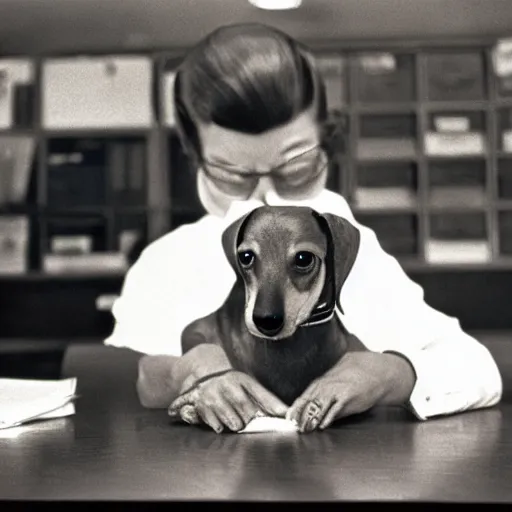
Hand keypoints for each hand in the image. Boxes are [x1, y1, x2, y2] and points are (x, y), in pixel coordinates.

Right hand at [168, 370, 288, 432]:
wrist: (203, 379)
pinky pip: (219, 427)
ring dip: (235, 425)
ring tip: (232, 416)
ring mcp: (214, 395)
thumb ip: (269, 401)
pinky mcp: (202, 408)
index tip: (287, 419)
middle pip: (249, 415)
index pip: (264, 397)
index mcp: (243, 379)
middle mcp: (228, 385)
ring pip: (234, 424)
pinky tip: (219, 417)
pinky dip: (221, 427)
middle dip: (250, 421)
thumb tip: (288, 414)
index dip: (276, 409)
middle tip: (246, 418)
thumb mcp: (249, 387)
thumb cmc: (232, 387)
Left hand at [287, 352, 415, 432]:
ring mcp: (337, 389)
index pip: (304, 396)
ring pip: (319, 405)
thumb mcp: (336, 384)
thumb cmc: (355, 378)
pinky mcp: (348, 395)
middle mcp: (326, 385)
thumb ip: (324, 396)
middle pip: (308, 402)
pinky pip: (336, 408)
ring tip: (305, 428)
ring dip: (311, 418)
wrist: (376, 372)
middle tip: (294, 427)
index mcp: (321, 383)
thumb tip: (313, 411)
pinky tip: (323, 425)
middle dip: (300, 415)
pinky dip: (328, 417)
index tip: (289, 419)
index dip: (295, 408)